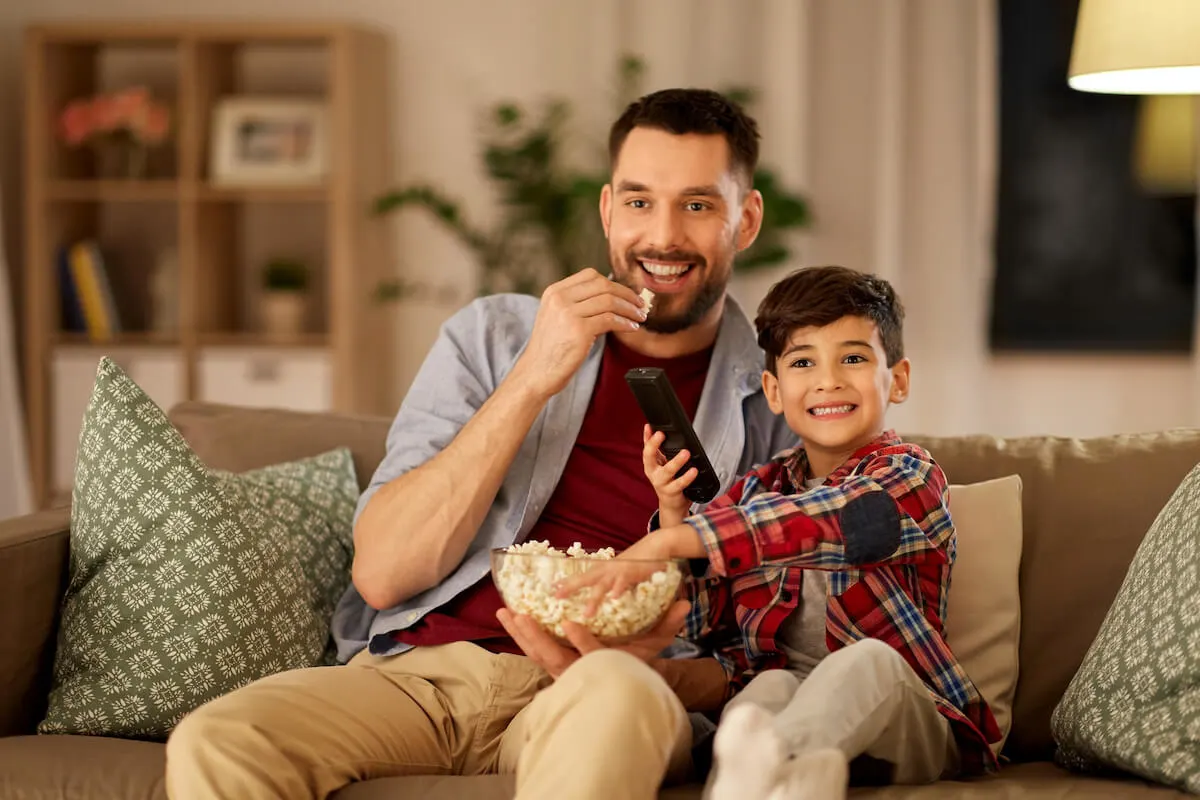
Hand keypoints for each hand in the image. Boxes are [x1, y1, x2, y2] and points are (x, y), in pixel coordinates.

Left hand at [496, 600, 689, 678]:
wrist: (622, 686)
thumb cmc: (636, 663)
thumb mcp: (654, 645)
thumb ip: (667, 625)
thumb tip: (684, 604)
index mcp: (604, 666)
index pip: (592, 656)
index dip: (581, 641)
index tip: (569, 623)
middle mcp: (579, 672)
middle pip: (554, 658)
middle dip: (536, 637)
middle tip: (522, 616)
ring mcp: (562, 672)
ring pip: (538, 655)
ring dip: (521, 634)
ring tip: (505, 612)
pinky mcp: (552, 666)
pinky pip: (533, 652)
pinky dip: (519, 636)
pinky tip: (507, 617)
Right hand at [510, 268, 646, 399]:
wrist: (536, 373)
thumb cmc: (551, 349)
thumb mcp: (557, 317)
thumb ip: (577, 303)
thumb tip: (612, 297)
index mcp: (554, 292)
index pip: (591, 275)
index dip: (614, 283)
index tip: (627, 294)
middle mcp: (560, 298)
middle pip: (603, 285)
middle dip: (626, 294)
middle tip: (640, 304)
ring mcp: (568, 313)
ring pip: (609, 301)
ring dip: (630, 309)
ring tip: (640, 317)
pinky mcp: (579, 330)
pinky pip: (610, 320)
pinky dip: (625, 323)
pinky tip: (632, 328)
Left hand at [554, 531, 677, 616]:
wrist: (657, 545)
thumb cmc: (639, 563)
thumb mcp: (620, 574)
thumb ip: (611, 584)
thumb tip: (603, 596)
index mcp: (603, 571)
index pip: (581, 577)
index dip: (566, 583)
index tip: (551, 589)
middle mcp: (607, 570)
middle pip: (584, 579)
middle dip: (570, 588)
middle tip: (556, 596)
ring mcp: (619, 571)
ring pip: (602, 586)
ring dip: (594, 599)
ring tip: (587, 614)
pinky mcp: (633, 573)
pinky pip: (624, 583)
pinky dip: (619, 589)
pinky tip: (614, 599)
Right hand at [642, 424, 696, 527]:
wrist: (672, 504)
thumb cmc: (666, 481)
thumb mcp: (659, 463)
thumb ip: (654, 447)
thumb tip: (649, 427)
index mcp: (650, 465)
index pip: (646, 449)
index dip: (648, 439)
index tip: (654, 428)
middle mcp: (653, 474)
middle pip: (649, 458)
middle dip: (654, 445)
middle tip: (661, 434)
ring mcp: (662, 484)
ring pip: (667, 471)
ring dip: (676, 461)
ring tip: (685, 453)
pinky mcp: (672, 492)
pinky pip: (680, 484)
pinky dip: (687, 477)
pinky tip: (693, 471)